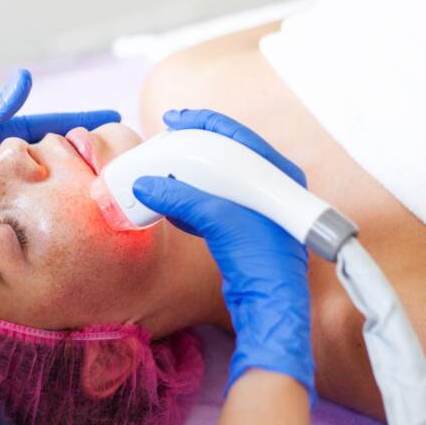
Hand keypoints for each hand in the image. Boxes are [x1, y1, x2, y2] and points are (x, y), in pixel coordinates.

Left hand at [0, 69, 119, 229]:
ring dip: (66, 178)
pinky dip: (41, 200)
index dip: (82, 121)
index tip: (114, 119)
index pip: (50, 123)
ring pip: (38, 176)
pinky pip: (19, 197)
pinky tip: (57, 209)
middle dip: (83, 152)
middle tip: (118, 157)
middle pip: (51, 150)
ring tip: (99, 183)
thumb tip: (26, 77)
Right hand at [133, 109, 314, 399]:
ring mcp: (261, 210)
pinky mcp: (247, 232)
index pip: (238, 135)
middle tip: (165, 146)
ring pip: (218, 181)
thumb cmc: (261, 260)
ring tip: (162, 173)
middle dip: (192, 152)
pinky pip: (214, 205)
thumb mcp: (219, 220)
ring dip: (189, 178)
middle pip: (225, 156)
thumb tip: (147, 186)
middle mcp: (273, 187)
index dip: (205, 123)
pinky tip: (172, 205)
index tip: (176, 120)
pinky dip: (192, 201)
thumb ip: (182, 199)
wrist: (272, 305)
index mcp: (278, 174)